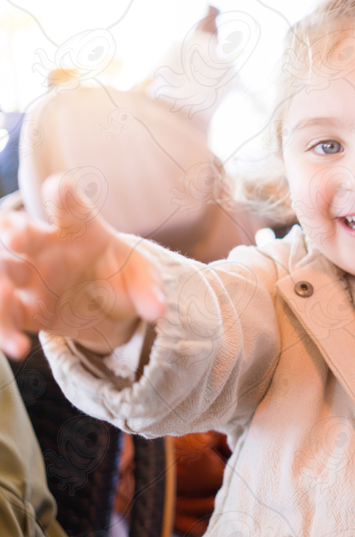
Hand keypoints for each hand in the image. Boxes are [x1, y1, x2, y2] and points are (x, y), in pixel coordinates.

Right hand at [0, 173, 165, 359]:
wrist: (108, 308)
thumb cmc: (123, 276)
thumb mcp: (143, 278)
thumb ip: (149, 290)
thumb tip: (158, 311)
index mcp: (79, 228)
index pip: (68, 204)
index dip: (62, 194)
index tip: (60, 188)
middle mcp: (47, 247)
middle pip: (25, 232)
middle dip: (17, 231)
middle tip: (16, 236)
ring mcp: (31, 277)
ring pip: (5, 272)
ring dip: (3, 279)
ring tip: (10, 290)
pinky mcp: (25, 309)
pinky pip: (9, 316)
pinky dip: (7, 331)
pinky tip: (17, 348)